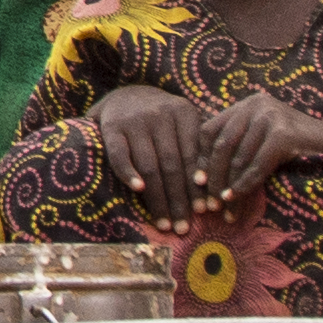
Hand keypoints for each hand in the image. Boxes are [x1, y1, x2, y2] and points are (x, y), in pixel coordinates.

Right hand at [85, 83, 220, 211]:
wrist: (125, 94)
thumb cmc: (162, 119)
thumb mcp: (183, 123)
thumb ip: (196, 148)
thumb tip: (211, 191)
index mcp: (183, 112)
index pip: (192, 157)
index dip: (197, 186)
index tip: (203, 212)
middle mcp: (160, 114)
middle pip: (171, 164)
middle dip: (179, 200)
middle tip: (183, 228)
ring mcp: (134, 120)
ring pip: (149, 165)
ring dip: (157, 198)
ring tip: (164, 223)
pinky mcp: (111, 127)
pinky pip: (120, 155)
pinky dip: (128, 173)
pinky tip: (138, 191)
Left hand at [191, 86, 322, 200]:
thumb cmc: (299, 150)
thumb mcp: (262, 143)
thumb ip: (238, 149)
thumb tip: (201, 178)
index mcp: (247, 104)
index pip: (210, 130)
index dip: (202, 158)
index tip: (196, 184)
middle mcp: (256, 104)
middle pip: (222, 144)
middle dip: (213, 177)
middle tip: (208, 204)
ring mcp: (271, 116)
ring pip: (238, 158)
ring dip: (229, 188)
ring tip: (224, 209)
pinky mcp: (284, 133)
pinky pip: (256, 165)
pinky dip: (245, 185)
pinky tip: (238, 199)